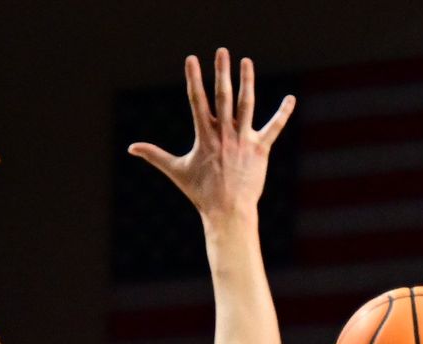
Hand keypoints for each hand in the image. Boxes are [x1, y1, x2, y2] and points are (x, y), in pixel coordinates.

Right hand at [129, 49, 293, 221]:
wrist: (228, 213)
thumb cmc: (201, 193)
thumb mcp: (177, 171)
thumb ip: (155, 155)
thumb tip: (131, 148)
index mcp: (205, 137)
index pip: (197, 101)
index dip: (194, 78)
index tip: (191, 59)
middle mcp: (225, 135)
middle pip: (223, 97)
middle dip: (222, 72)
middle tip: (222, 51)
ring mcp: (243, 141)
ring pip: (247, 105)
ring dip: (247, 82)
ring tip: (246, 62)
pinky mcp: (260, 150)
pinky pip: (274, 128)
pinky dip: (283, 113)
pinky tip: (291, 99)